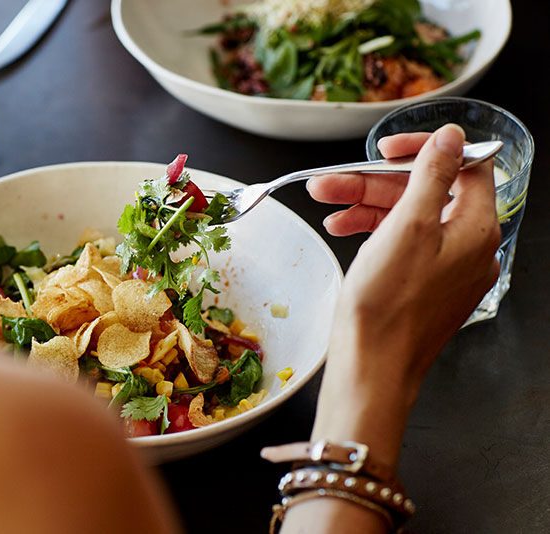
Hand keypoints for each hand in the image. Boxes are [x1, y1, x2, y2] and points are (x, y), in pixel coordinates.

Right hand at [314, 124, 500, 464]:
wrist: (372, 367)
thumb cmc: (387, 307)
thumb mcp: (406, 227)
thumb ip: (432, 175)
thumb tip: (452, 137)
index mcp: (475, 229)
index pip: (463, 167)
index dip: (422, 150)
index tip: (386, 149)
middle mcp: (468, 248)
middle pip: (426, 193)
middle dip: (375, 183)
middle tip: (332, 182)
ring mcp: (446, 269)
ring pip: (408, 219)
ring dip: (365, 206)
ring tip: (325, 206)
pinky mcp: (424, 286)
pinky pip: (403, 245)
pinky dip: (373, 233)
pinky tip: (342, 230)